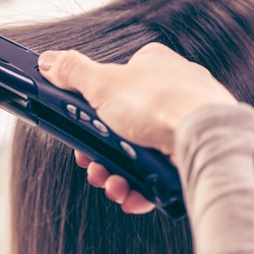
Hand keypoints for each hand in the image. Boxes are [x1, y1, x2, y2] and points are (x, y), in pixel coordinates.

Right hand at [38, 42, 237, 212]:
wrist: (205, 139)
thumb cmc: (162, 102)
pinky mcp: (186, 154)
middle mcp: (168, 93)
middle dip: (99, 152)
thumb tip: (48, 60)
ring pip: (135, 153)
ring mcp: (179, 124)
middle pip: (118, 126)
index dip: (88, 112)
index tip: (77, 130)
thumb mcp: (102, 82)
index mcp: (150, 67)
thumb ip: (72, 71)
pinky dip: (138, 187)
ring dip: (115, 173)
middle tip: (91, 164)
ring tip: (111, 183)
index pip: (109, 86)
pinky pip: (156, 174)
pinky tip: (130, 193)